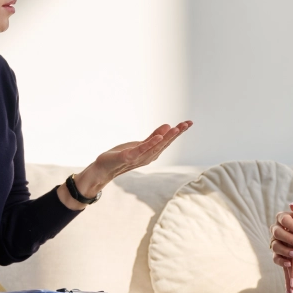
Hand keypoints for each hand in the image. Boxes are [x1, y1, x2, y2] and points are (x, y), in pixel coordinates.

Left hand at [71, 121, 192, 198]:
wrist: (103, 169)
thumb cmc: (121, 157)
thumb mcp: (139, 145)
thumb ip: (153, 137)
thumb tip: (167, 126)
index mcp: (151, 153)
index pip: (167, 141)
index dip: (178, 132)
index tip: (189, 123)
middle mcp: (148, 157)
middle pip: (164, 144)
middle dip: (176, 134)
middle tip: (187, 124)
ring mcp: (138, 158)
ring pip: (155, 147)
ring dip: (166, 138)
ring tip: (175, 128)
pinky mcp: (127, 157)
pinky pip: (141, 150)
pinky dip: (150, 144)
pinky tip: (158, 137)